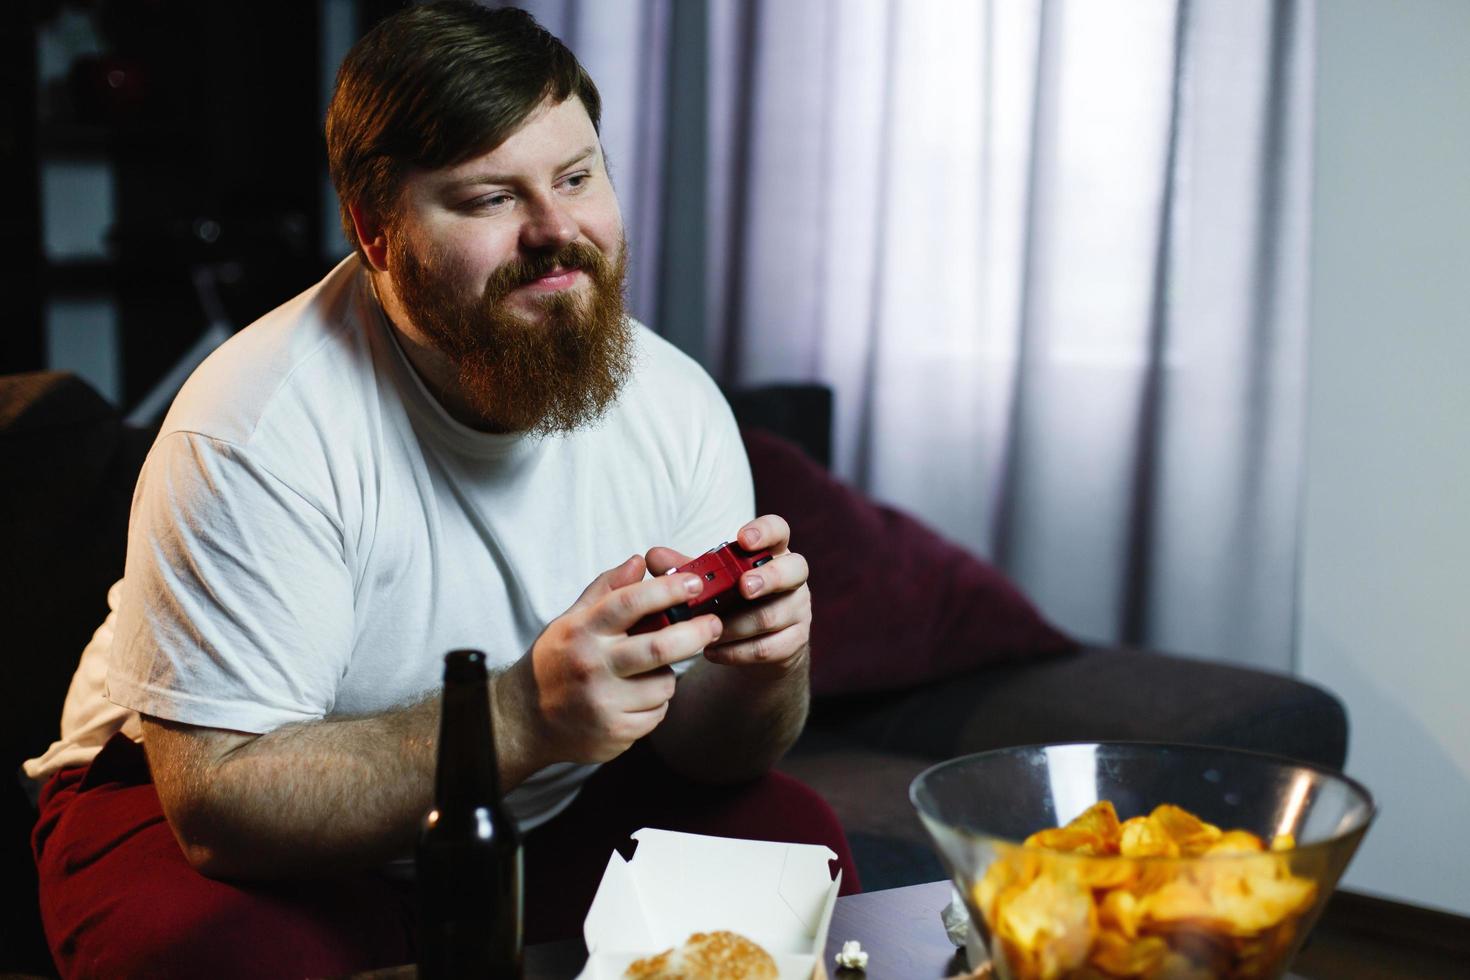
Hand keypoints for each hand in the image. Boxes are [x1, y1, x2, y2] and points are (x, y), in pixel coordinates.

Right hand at [502, 555, 723, 766]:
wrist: (525, 720)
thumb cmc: (556, 662)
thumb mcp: (571, 620)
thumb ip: (606, 589)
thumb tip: (639, 561)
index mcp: (582, 631)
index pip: (629, 602)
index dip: (667, 590)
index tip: (694, 583)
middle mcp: (593, 666)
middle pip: (659, 648)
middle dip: (696, 633)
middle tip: (714, 624)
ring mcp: (604, 702)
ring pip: (664, 683)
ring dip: (667, 675)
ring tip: (648, 673)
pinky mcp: (615, 732)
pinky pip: (657, 713)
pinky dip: (656, 703)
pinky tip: (635, 698)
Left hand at [645, 515, 811, 672]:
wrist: (752, 648)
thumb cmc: (730, 602)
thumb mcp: (709, 583)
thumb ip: (685, 569)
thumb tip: (653, 556)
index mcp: (770, 553)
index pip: (778, 530)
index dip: (765, 532)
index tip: (742, 540)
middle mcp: (791, 578)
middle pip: (796, 569)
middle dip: (768, 578)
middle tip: (743, 588)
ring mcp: (797, 610)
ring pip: (773, 615)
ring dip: (736, 624)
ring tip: (708, 630)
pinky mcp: (794, 642)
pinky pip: (768, 647)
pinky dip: (736, 651)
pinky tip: (712, 652)